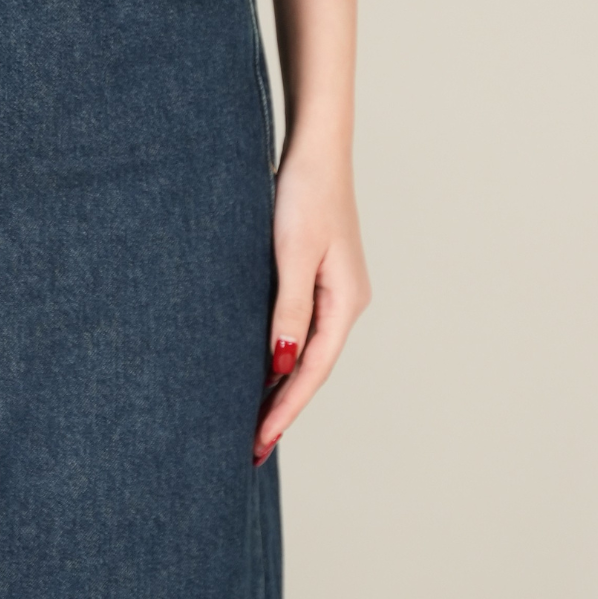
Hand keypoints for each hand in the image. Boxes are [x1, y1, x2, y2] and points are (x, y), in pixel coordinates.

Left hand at [254, 137, 370, 463]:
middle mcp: (345, 302)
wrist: (316, 149)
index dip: (285, 410)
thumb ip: (289, 309)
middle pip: (312, 369)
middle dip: (283, 408)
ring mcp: (334, 290)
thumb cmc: (304, 194)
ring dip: (282, 386)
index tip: (258, 442)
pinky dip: (282, 356)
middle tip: (251, 449)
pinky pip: (300, 329)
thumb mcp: (292, 253)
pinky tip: (262, 370)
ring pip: (306, 351)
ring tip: (253, 423)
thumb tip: (283, 365)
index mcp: (346, 302)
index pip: (313, 371)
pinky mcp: (317, 277)